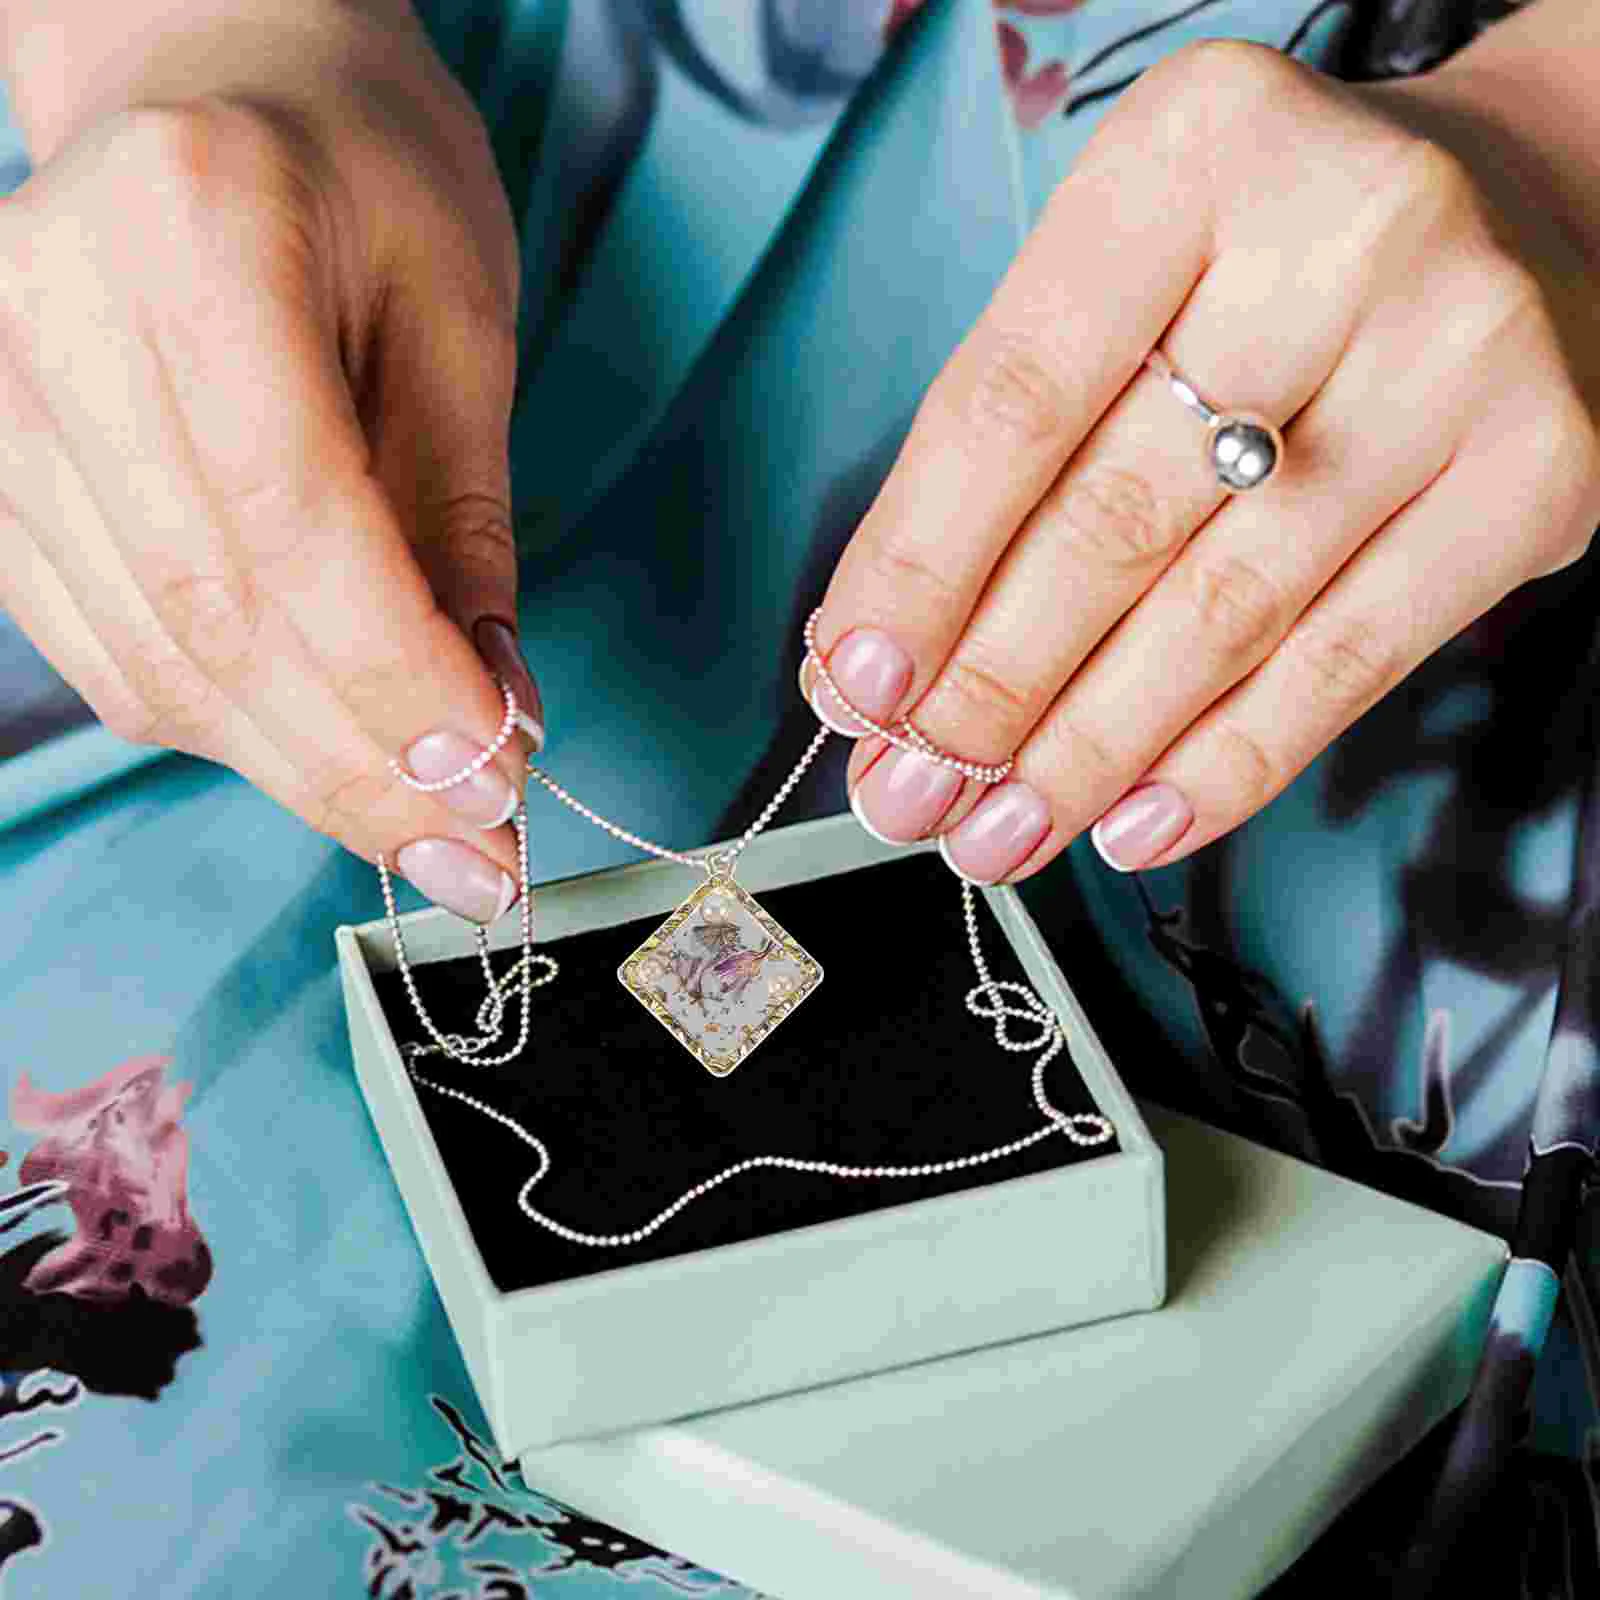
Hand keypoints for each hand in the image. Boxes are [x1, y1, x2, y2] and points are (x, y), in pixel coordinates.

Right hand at [0, 3, 540, 921]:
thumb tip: (489, 725)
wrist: (213, 90)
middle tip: (480, 852)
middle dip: (363, 764)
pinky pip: (114, 656)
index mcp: (194, 228)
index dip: (396, 678)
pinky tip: (328, 752)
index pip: (292, 517)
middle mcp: (53, 313)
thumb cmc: (365, 182)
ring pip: (158, 661)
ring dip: (306, 770)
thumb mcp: (460, 325)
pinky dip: (233, 730)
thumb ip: (465, 530)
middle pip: (214, 613)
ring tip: (427, 824)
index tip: (497, 778)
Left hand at [803, 37, 1599, 884]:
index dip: (919, 568)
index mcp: (1196, 154)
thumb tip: (878, 652)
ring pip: (1222, 614)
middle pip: (1111, 521)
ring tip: (997, 830)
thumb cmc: (1271, 259)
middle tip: (909, 790)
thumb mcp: (1126, 278)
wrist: (1522, 214)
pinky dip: (1224, 765)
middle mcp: (1343, 238)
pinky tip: (1132, 821)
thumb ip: (1005, 443)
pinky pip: (1347, 663)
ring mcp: (1458, 359)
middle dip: (988, 691)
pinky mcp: (1537, 478)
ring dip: (1085, 754)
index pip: (1013, 404)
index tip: (855, 685)